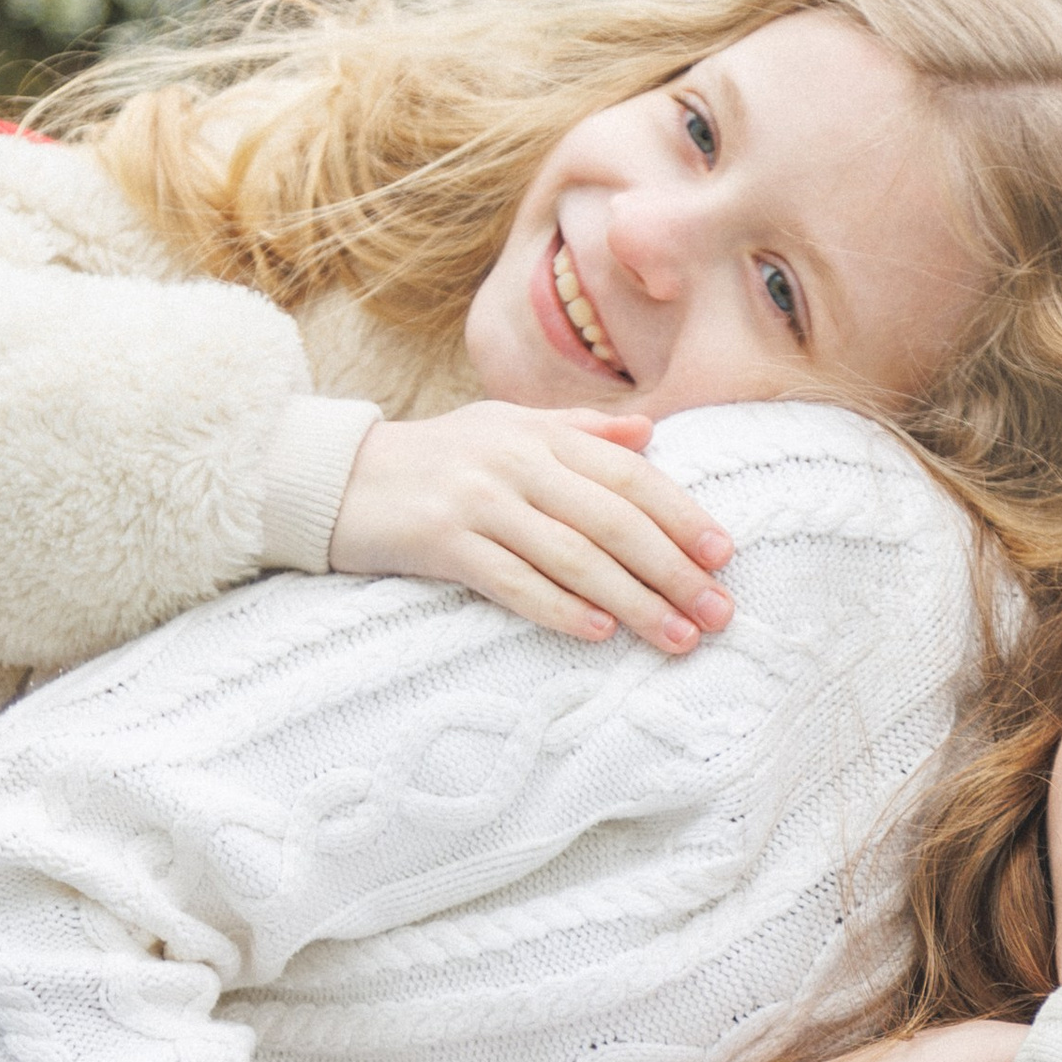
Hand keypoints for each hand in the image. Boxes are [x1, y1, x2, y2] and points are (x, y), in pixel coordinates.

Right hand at [327, 403, 735, 654]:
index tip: (723, 555)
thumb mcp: (506, 424)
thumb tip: (651, 435)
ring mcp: (479, 502)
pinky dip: (560, 609)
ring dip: (633, 601)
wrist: (337, 477)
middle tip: (718, 612)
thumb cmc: (436, 455)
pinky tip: (599, 633)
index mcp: (540, 432)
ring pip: (573, 556)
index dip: (682, 514)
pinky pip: (513, 582)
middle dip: (673, 569)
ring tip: (676, 637)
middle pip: (613, 519)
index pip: (629, 474)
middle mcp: (516, 462)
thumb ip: (579, 430)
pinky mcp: (443, 543)